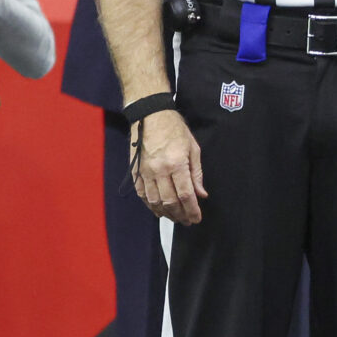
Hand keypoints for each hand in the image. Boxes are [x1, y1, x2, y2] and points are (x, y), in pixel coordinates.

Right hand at [131, 109, 205, 224]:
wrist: (150, 115)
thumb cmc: (174, 129)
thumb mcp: (193, 149)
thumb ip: (196, 174)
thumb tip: (201, 194)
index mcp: (176, 164)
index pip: (185, 194)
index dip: (192, 210)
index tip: (196, 218)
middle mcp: (159, 170)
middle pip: (169, 201)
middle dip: (180, 215)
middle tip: (187, 221)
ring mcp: (144, 171)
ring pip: (154, 200)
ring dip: (165, 213)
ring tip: (175, 218)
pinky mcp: (135, 170)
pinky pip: (141, 193)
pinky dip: (149, 204)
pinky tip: (157, 210)